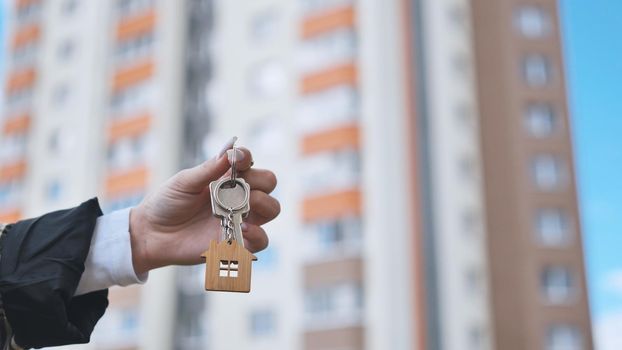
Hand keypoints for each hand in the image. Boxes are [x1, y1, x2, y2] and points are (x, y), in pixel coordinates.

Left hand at [128, 142, 279, 274]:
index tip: (238, 158)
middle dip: (261, 181)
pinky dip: (258, 234)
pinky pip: (262, 240)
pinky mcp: (237, 242)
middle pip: (268, 183)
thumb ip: (208, 169)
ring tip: (245, 208)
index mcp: (226, 178)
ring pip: (272, 208)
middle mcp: (237, 196)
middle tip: (241, 187)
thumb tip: (229, 151)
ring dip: (264, 204)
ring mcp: (240, 219)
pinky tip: (244, 229)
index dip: (247, 157)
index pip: (249, 162)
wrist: (152, 234)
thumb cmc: (166, 204)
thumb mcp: (184, 182)